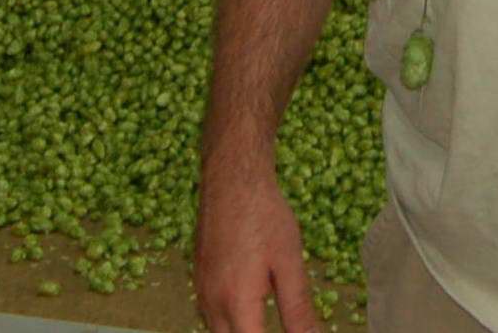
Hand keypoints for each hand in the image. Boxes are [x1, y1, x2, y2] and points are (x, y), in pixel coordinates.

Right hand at [193, 168, 322, 332]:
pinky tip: (250, 304)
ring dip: (242, 329)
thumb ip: (298, 309)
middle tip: (277, 322)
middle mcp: (211, 304)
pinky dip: (231, 320)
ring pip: (217, 331)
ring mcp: (201, 292)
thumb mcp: (289, 263)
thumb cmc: (265, 217)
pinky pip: (211, 314)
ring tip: (266, 317)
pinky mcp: (199, 279)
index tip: (293, 331)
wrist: (232, 179)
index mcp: (236, 303)